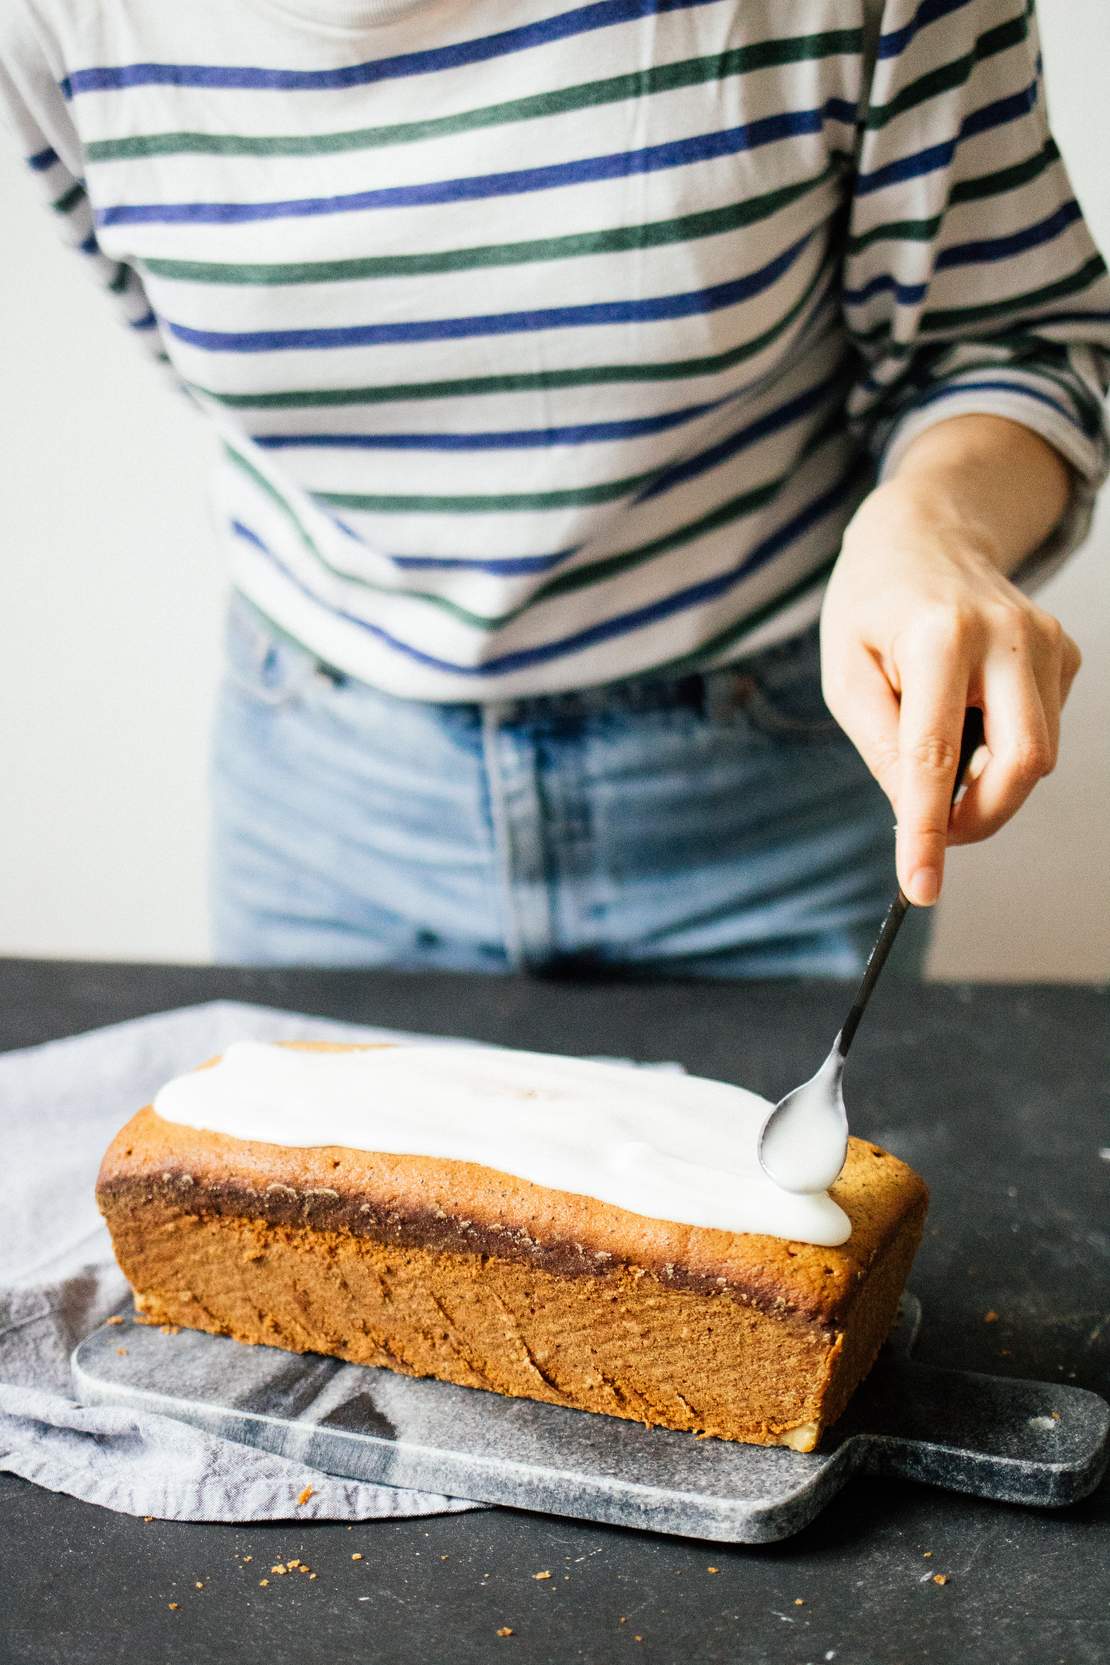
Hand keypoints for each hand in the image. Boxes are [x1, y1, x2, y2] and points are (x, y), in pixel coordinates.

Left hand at [820, 477, 1081, 905]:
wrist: (923, 535)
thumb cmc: (872, 609)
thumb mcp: (846, 674)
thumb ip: (879, 744)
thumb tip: (918, 810)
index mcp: (940, 638)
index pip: (935, 757)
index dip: (929, 831)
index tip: (920, 886)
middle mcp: (1007, 637)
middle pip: (1022, 765)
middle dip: (981, 816)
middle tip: (936, 829)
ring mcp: (1047, 642)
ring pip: (1037, 755)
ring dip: (986, 777)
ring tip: (939, 738)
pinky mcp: (1066, 653)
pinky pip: (1041, 729)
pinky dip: (1002, 744)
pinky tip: (971, 707)